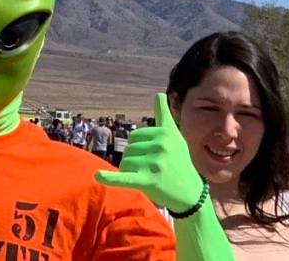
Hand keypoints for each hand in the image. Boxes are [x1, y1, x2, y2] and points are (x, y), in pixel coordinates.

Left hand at [95, 93, 201, 212]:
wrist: (191, 194)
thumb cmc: (179, 161)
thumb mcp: (174, 136)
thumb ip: (163, 116)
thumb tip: (158, 94)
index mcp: (165, 133)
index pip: (134, 137)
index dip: (139, 148)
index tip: (155, 156)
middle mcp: (161, 146)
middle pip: (129, 150)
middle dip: (135, 160)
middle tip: (153, 170)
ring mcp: (155, 163)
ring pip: (125, 163)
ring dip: (131, 172)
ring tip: (149, 177)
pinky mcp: (148, 181)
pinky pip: (125, 178)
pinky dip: (110, 178)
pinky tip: (97, 176)